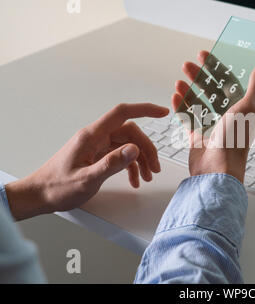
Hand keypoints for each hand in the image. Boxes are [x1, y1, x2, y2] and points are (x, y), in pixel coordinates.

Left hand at [6, 103, 168, 219]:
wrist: (39, 195)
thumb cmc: (57, 187)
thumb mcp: (87, 179)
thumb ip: (111, 163)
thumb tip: (134, 149)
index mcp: (92, 136)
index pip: (122, 113)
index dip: (144, 109)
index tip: (163, 113)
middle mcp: (96, 137)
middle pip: (130, 133)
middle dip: (147, 149)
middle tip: (155, 168)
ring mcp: (97, 146)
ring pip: (128, 145)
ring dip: (141, 159)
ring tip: (148, 176)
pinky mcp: (98, 156)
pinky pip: (120, 156)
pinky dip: (131, 167)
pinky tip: (135, 180)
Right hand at [171, 51, 254, 182]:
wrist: (217, 169)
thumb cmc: (235, 141)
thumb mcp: (249, 107)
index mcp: (241, 108)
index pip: (228, 81)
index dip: (216, 67)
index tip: (204, 55)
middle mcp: (227, 116)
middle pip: (211, 90)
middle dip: (199, 76)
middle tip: (187, 65)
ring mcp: (211, 126)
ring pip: (198, 102)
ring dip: (188, 90)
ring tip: (179, 80)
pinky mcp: (197, 137)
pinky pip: (188, 118)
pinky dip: (181, 106)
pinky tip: (175, 96)